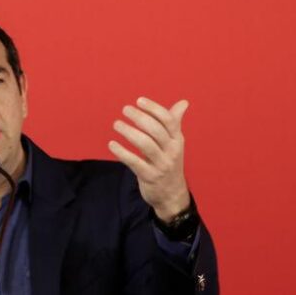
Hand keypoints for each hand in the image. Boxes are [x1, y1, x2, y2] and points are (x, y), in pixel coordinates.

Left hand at [108, 97, 190, 221]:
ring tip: (117, 124)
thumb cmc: (169, 163)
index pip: (168, 120)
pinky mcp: (149, 177)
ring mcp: (161, 165)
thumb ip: (175, 123)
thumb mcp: (175, 143)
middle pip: (156, 130)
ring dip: (129, 132)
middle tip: (125, 110)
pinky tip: (112, 144)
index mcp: (177, 140)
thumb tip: (183, 103)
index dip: (154, 108)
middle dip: (140, 118)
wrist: (172, 194)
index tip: (139, 100)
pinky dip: (122, 153)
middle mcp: (172, 151)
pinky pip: (135, 162)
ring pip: (145, 145)